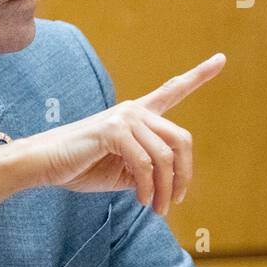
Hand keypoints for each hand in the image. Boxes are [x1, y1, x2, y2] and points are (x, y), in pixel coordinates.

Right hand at [25, 53, 225, 214]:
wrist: (44, 164)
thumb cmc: (81, 166)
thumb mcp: (123, 171)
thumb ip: (148, 170)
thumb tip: (170, 184)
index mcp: (138, 115)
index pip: (172, 90)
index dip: (199, 75)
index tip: (221, 58)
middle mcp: (134, 110)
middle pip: (181, 140)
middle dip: (184, 176)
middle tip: (175, 201)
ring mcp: (124, 118)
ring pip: (165, 157)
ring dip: (165, 189)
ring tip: (156, 208)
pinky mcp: (112, 131)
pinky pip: (144, 163)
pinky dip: (147, 187)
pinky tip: (141, 199)